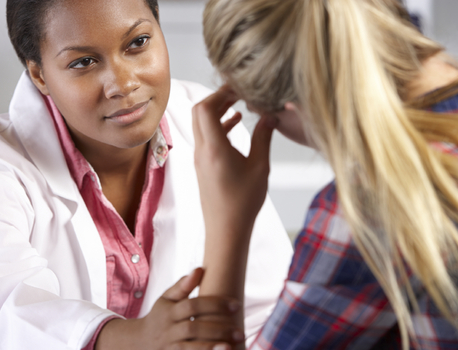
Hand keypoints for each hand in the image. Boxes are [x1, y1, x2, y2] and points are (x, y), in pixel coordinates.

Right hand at [96, 268, 243, 349]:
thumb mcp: (166, 299)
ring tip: (231, 347)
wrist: (139, 341)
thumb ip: (182, 286)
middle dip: (218, 329)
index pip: (193, 305)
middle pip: (193, 328)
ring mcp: (169, 346)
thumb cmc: (161, 315)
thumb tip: (199, 269)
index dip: (214, 304)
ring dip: (210, 348)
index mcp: (170, 311)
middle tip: (240, 331)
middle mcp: (169, 329)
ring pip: (189, 348)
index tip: (237, 305)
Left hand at [192, 85, 276, 235]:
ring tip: (239, 103)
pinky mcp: (203, 165)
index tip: (238, 86)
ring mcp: (200, 157)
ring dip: (217, 110)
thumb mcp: (260, 167)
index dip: (220, 92)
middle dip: (217, 97)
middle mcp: (202, 150)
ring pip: (201, 124)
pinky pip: (206, 137)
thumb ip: (264, 137)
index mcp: (214, 148)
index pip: (206, 108)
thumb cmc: (243, 202)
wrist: (226, 229)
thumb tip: (270, 116)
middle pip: (199, 112)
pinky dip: (219, 126)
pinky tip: (236, 123)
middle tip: (238, 92)